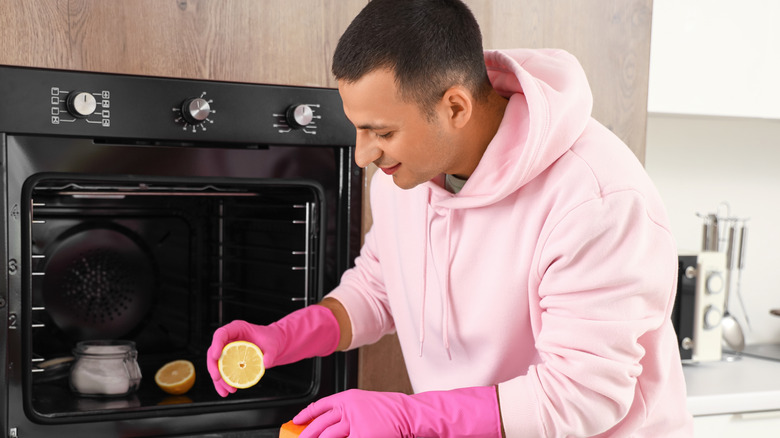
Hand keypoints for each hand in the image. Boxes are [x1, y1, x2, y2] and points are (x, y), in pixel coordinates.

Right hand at [206, 305, 339, 396]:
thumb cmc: (280, 338)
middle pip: (217, 351)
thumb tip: (265, 362)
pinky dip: (227, 380)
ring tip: (226, 390)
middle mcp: (235, 337)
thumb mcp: (276, 345)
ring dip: (220, 377)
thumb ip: (270, 352)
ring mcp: (234, 349)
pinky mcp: (237, 359)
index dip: (217, 345)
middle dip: (216, 367)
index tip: (217, 356)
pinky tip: (230, 389)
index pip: (223, 333)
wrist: (287, 342)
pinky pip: (227, 369)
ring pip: (220, 362)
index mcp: (240, 328)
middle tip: (221, 380)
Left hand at [292, 386, 501, 437]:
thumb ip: (346, 413)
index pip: (320, 406)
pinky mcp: (363, 436)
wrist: (410, 414)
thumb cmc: (390, 411)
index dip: (305, 415)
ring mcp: (355, 425)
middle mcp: (349, 410)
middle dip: (308, 436)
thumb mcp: (365, 405)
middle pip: (320, 426)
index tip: (296, 422)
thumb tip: (327, 424)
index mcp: (348, 399)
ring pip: (329, 437)